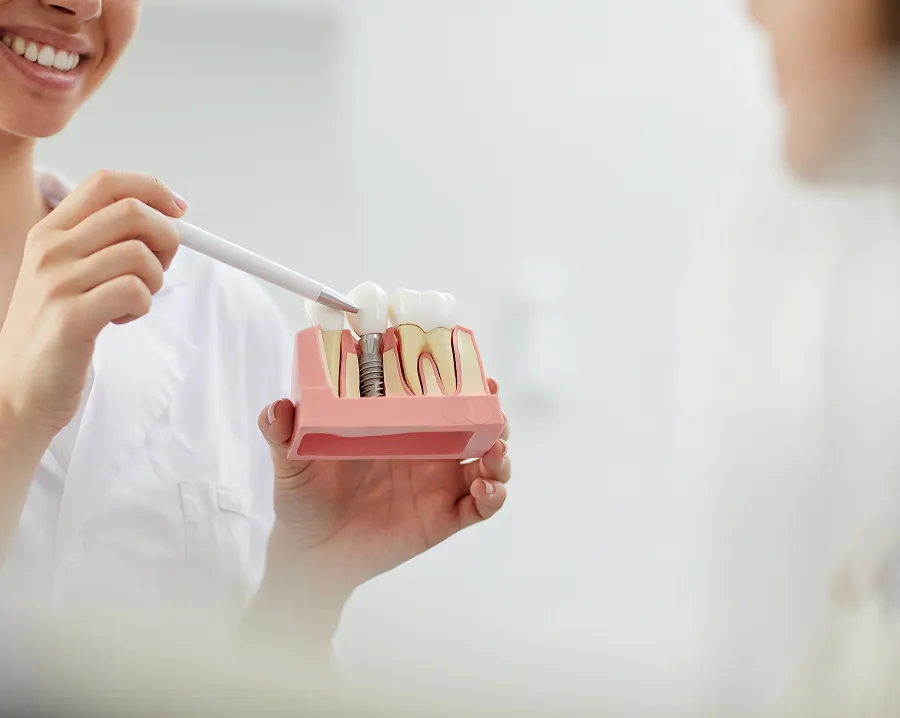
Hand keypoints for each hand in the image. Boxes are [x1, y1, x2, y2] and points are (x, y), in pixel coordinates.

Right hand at [0, 170, 185, 435]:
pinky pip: (135, 291)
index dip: (153, 190)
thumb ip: (104, 244)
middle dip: (167, 238)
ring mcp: (58, 282)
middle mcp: (50, 250)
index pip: (107, 182)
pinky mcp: (71, 317)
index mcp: (50, 232)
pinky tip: (120, 319)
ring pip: (139, 254)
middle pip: (132, 212)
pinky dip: (143, 306)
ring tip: (132, 302)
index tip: (179, 210)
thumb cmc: (54, 331)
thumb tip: (167, 219)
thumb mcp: (68, 274)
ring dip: (154, 280)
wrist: (16, 389)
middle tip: (159, 268)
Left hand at [258, 379, 510, 595]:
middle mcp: (428, 449)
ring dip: (501, 454)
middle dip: (494, 415)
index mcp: (400, 426)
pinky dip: (494, 494)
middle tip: (493, 410)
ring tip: (493, 454)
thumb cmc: (304, 498)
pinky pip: (482, 505)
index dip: (464, 381)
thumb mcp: (292, 462)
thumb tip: (276, 407)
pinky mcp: (445, 517)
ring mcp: (440, 483)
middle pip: (477, 424)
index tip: (474, 371)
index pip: (440, 396)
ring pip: (490, 461)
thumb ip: (283, 434)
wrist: (311, 554)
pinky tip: (483, 488)